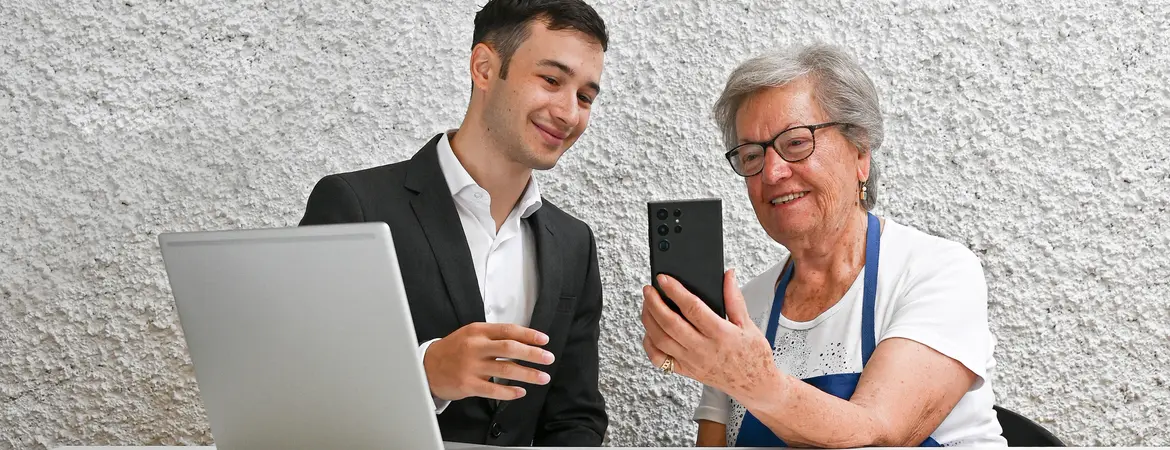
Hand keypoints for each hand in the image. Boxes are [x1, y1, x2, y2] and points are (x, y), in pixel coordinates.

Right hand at [423, 322, 555, 401]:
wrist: (426, 366)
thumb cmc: (453, 350)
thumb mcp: (470, 334)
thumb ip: (493, 335)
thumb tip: (522, 339)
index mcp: (478, 331)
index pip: (508, 330)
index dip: (529, 335)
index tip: (544, 340)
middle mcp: (475, 347)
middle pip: (510, 348)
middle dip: (533, 354)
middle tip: (548, 358)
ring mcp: (471, 366)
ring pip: (505, 369)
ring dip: (528, 374)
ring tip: (542, 377)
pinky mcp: (468, 384)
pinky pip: (494, 389)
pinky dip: (510, 391)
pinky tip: (520, 392)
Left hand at [641, 270, 782, 401]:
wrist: (755, 386)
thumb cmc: (753, 356)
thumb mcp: (748, 324)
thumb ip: (734, 299)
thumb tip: (728, 275)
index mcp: (721, 334)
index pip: (692, 308)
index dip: (675, 291)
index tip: (664, 279)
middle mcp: (703, 349)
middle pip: (670, 323)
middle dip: (654, 303)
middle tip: (648, 289)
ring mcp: (691, 362)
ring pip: (660, 340)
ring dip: (649, 320)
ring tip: (647, 305)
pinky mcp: (685, 371)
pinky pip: (659, 359)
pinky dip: (649, 344)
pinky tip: (650, 331)